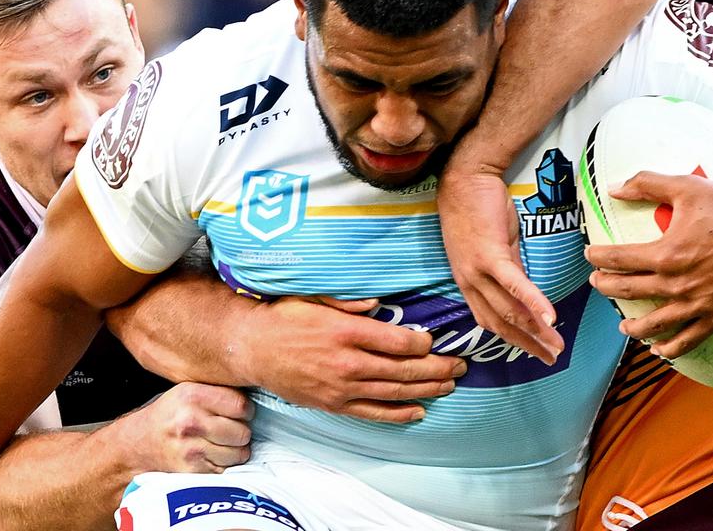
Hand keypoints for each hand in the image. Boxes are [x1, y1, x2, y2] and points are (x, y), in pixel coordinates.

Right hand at [117, 382, 253, 473]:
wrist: (141, 442)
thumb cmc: (171, 414)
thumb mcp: (189, 389)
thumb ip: (218, 389)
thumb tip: (256, 388)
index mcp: (193, 396)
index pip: (241, 405)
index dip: (246, 410)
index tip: (240, 412)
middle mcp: (191, 422)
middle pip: (243, 432)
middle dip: (242, 431)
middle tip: (230, 428)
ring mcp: (192, 449)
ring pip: (239, 453)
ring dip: (236, 450)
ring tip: (221, 442)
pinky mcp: (193, 471)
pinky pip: (227, 469)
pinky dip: (225, 464)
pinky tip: (213, 454)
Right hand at [234, 296, 467, 422]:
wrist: (252, 348)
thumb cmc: (284, 317)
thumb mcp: (315, 297)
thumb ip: (350, 302)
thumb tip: (379, 303)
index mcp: (346, 331)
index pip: (399, 342)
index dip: (424, 344)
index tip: (436, 341)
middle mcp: (348, 362)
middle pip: (404, 369)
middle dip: (438, 368)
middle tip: (460, 365)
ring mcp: (341, 388)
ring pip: (394, 392)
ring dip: (427, 389)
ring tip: (450, 385)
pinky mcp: (334, 405)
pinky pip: (373, 413)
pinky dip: (399, 413)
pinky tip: (419, 411)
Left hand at [436, 168, 563, 363]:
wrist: (466, 177)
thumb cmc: (480, 207)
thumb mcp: (496, 246)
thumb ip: (508, 271)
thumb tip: (526, 292)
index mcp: (469, 281)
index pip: (491, 320)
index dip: (514, 340)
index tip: (535, 352)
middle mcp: (469, 281)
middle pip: (501, 323)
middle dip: (528, 344)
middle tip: (551, 358)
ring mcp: (477, 270)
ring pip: (508, 310)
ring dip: (535, 330)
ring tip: (556, 344)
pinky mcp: (490, 254)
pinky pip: (514, 284)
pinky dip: (533, 302)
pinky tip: (550, 317)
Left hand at [585, 171, 712, 358]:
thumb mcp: (688, 187)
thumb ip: (648, 184)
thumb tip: (614, 188)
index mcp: (666, 253)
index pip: (619, 260)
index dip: (598, 258)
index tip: (590, 255)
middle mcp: (677, 284)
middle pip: (629, 291)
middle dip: (607, 288)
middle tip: (597, 284)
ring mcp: (698, 304)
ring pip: (655, 323)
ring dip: (633, 327)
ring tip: (623, 327)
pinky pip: (690, 340)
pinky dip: (671, 348)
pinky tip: (660, 351)